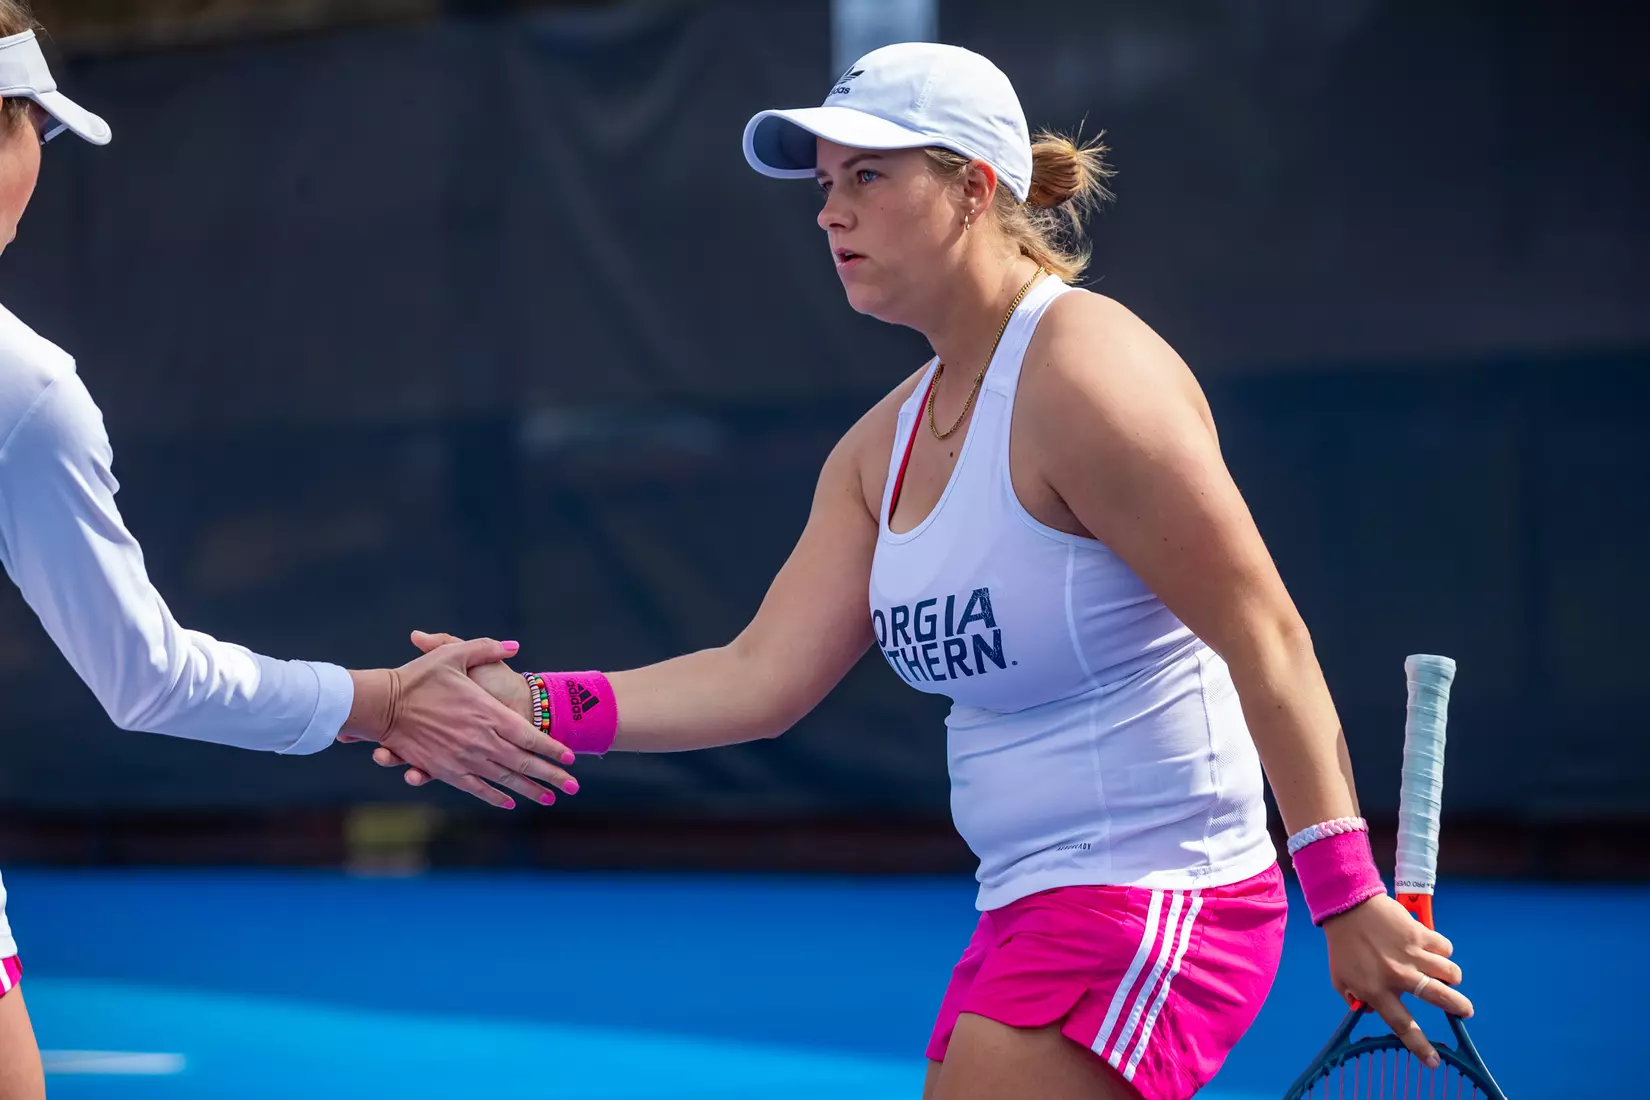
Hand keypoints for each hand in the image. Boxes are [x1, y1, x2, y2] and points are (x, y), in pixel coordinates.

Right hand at [345, 637, 576, 808]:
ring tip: (550, 798)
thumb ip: (487, 648)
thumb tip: (515, 645)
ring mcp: (463, 758)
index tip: (571, 757)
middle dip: (551, 776)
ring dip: (529, 789)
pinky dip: (494, 796)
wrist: (382, 704)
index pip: (529, 736)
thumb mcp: (454, 655)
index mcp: (487, 713)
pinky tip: (509, 802)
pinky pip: (476, 787)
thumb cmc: (418, 677)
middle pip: (524, 763)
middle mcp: (480, 740)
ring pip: (504, 779)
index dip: (552, 748)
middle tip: (574, 787)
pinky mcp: (445, 770)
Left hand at [1323, 894, 1472, 1067]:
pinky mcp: (1419, 934)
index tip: (1434, 1062)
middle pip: (1441, 998)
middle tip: (1464, 1011)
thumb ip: (1356, 999)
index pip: (1402, 1026)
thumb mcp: (1341, 979)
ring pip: (1450, 973)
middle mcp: (1397, 975)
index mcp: (1375, 990)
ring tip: (1446, 977)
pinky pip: (1445, 948)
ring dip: (1452, 977)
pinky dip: (1442, 951)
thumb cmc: (1343, 946)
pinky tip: (1432, 948)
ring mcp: (1411, 954)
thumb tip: (1372, 1012)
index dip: (1420, 1047)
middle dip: (1460, 1008)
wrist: (1346, 906)